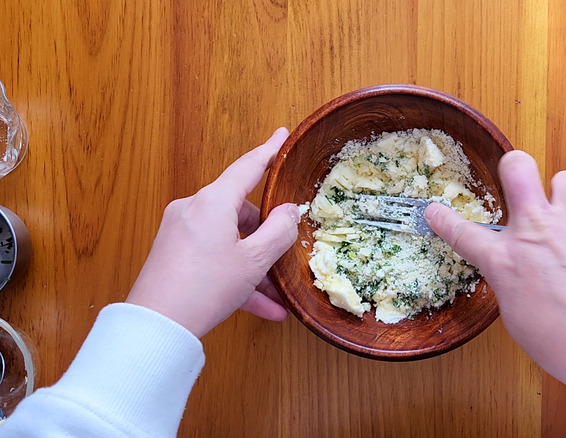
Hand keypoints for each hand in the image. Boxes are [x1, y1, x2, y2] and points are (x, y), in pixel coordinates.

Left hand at [126, 127, 299, 337]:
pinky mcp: (172, 255)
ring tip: (276, 295)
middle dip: (266, 236)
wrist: (157, 326)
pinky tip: (261, 307)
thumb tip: (289, 211)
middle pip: (240, 212)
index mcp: (213, 201)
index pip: (248, 167)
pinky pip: (213, 258)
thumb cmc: (207, 286)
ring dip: (254, 266)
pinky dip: (235, 277)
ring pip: (229, 241)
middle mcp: (193, 210)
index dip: (269, 151)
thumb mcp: (254, 261)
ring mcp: (180, 233)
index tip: (282, 135)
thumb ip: (279, 231)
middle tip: (285, 254)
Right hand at [425, 150, 565, 394]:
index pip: (463, 232)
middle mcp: (539, 232)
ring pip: (565, 178)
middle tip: (517, 184)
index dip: (444, 220)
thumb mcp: (518, 319)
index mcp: (507, 261)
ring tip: (565, 218)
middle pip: (518, 167)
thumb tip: (516, 271)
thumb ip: (512, 283)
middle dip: (513, 168)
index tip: (436, 211)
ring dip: (561, 196)